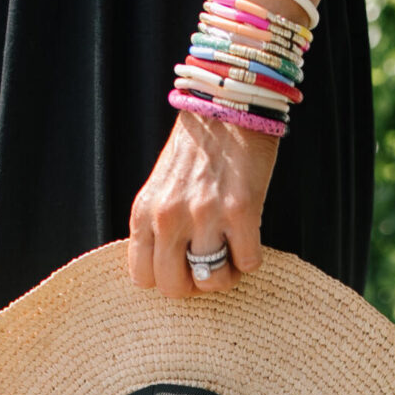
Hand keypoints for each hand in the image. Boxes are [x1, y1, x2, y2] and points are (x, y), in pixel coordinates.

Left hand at [128, 111, 278, 298]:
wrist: (226, 106)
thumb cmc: (196, 149)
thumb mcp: (160, 189)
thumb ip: (158, 226)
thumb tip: (173, 268)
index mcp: (143, 212)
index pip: (143, 278)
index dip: (166, 280)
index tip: (183, 268)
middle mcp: (168, 218)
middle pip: (175, 287)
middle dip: (195, 286)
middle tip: (209, 267)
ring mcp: (204, 215)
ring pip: (213, 281)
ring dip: (227, 275)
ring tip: (232, 255)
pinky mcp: (241, 211)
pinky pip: (248, 262)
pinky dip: (251, 258)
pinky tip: (249, 238)